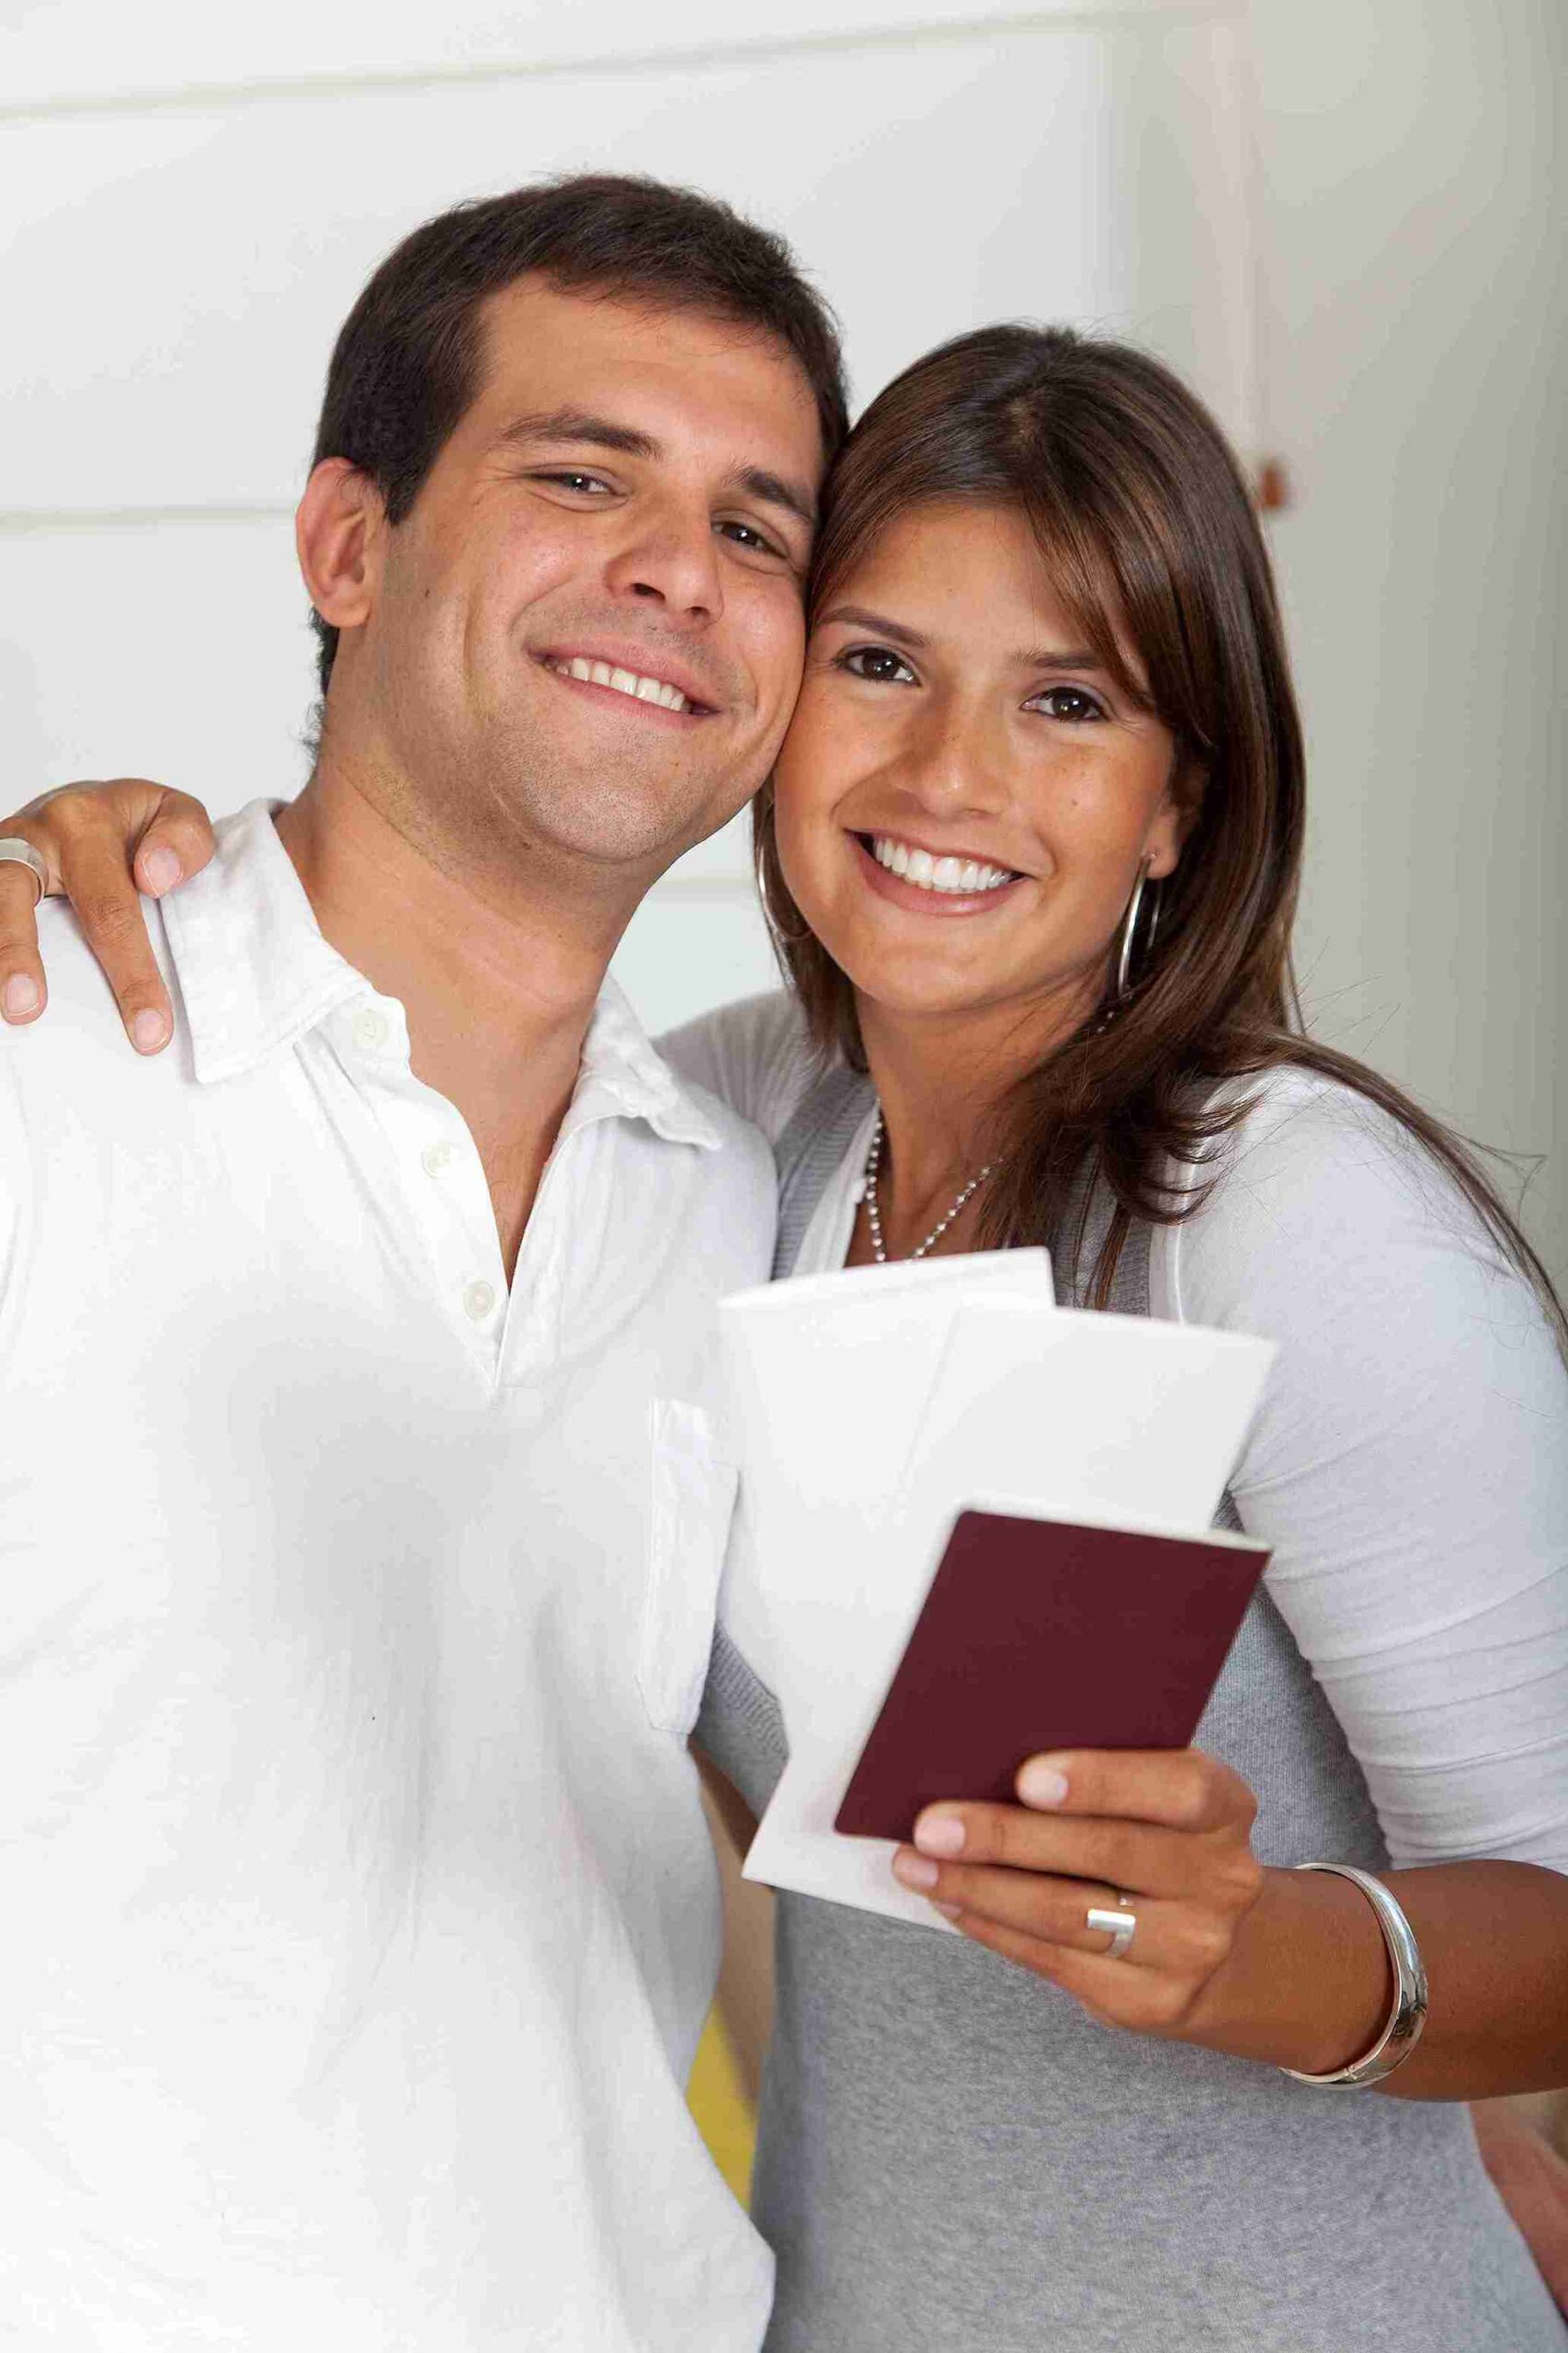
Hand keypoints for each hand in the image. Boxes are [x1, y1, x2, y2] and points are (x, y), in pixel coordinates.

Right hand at [0, 780, 215, 1051]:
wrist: (83, 803)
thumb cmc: (132, 825)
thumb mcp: (174, 814)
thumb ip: (185, 839)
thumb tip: (154, 876)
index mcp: (85, 823)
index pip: (110, 908)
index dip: (131, 972)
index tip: (150, 1028)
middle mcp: (33, 836)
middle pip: (23, 902)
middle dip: (24, 962)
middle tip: (29, 1013)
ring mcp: (1, 854)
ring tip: (3, 1004)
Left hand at [891, 1746, 1263, 2041]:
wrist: (1220, 1943)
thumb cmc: (1161, 1839)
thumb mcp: (1160, 1794)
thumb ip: (1107, 1767)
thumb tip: (991, 1747)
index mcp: (1224, 1808)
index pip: (1177, 1789)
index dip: (1101, 1782)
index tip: (1027, 1777)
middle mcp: (1220, 1879)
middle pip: (1104, 1854)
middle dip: (1006, 1837)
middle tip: (933, 1823)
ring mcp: (1190, 1948)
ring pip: (1068, 1915)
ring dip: (980, 1887)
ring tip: (919, 1864)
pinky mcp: (1150, 2001)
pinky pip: (1054, 1960)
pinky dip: (992, 1926)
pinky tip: (951, 1899)